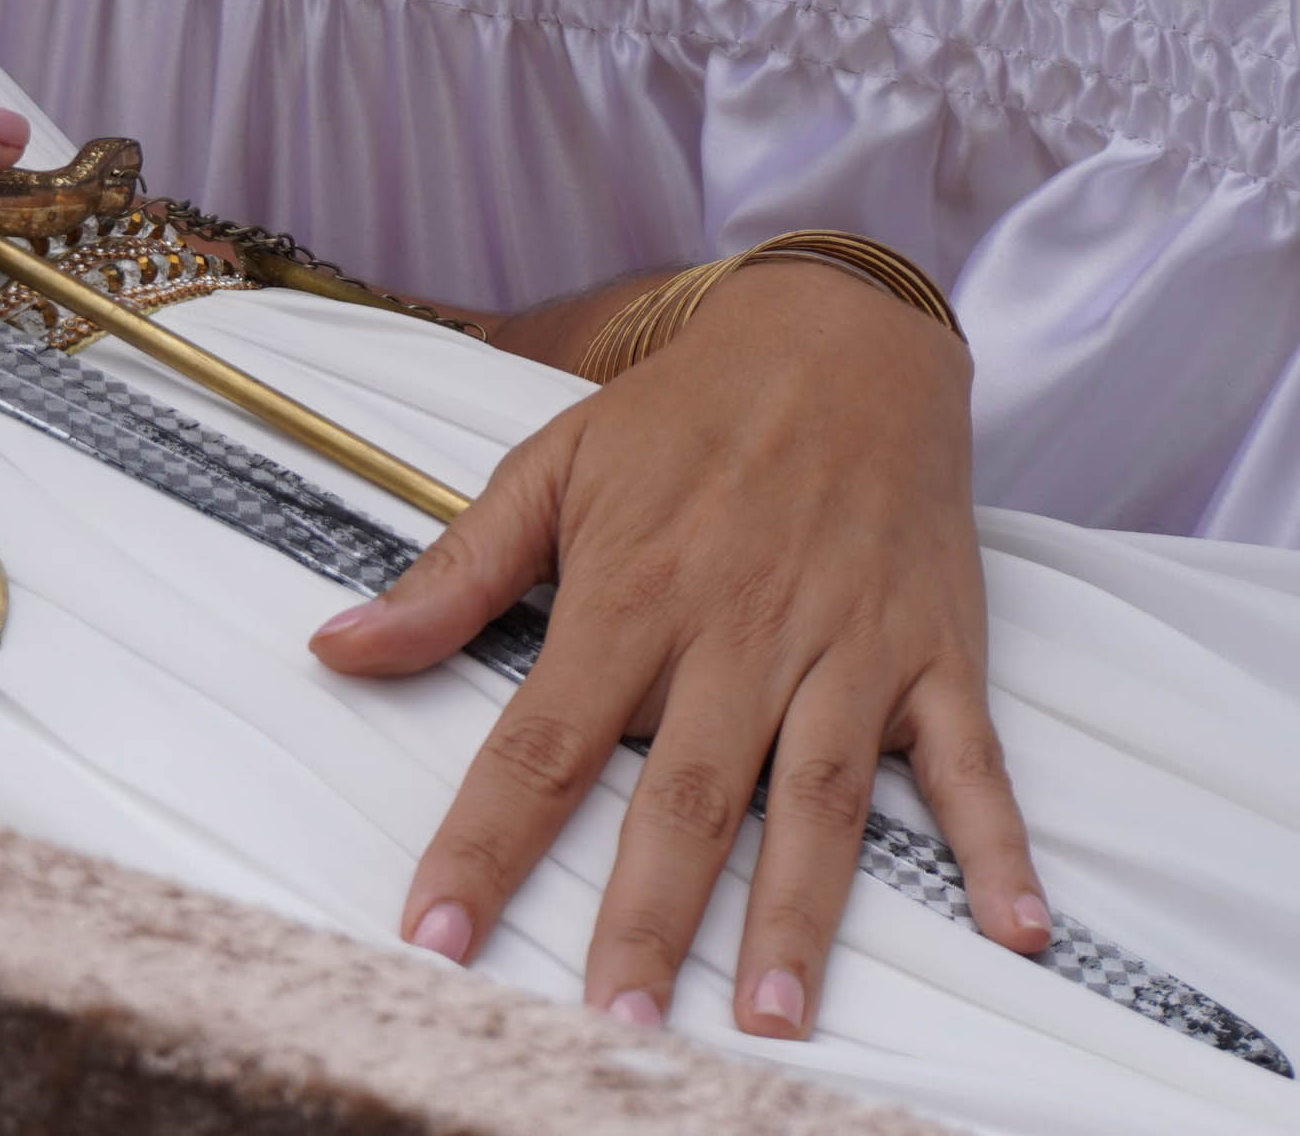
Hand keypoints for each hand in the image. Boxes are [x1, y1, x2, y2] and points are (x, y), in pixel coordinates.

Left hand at [308, 261, 1047, 1036]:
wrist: (838, 336)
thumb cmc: (681, 417)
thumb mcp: (548, 471)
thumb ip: (450, 577)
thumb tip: (338, 648)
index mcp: (631, 599)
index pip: (543, 744)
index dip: (485, 846)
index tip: (437, 935)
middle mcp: (738, 635)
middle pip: (685, 796)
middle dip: (646, 914)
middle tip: (615, 1020)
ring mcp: (845, 649)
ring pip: (818, 799)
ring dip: (796, 912)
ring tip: (770, 1017)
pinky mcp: (933, 653)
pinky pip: (972, 760)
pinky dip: (998, 844)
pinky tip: (1018, 932)